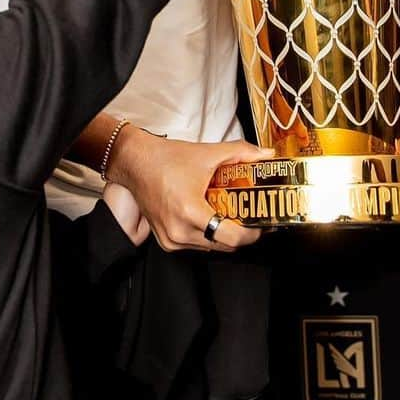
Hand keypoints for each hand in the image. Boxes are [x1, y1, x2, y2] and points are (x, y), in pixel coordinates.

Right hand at [109, 128, 271, 251]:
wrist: (135, 162)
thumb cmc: (165, 159)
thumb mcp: (207, 153)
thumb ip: (241, 153)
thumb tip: (264, 155)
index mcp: (191, 212)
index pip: (232, 238)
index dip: (252, 234)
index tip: (262, 225)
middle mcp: (179, 230)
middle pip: (224, 245)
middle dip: (241, 233)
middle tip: (252, 218)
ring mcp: (171, 239)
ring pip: (210, 247)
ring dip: (223, 234)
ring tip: (232, 216)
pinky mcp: (165, 241)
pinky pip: (195, 244)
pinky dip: (206, 234)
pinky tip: (210, 217)